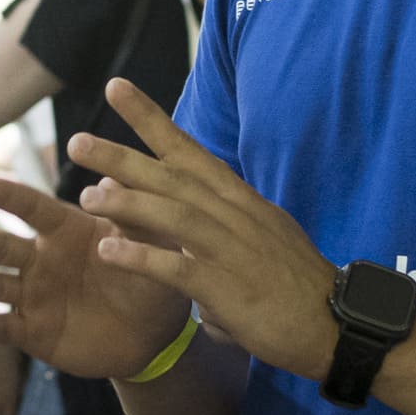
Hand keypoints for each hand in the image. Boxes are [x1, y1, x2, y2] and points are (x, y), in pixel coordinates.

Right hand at [0, 177, 188, 380]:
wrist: (153, 337)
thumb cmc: (152, 279)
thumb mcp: (152, 245)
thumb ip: (131, 216)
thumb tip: (109, 182)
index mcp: (63, 228)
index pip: (28, 206)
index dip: (1, 194)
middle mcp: (39, 257)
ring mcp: (32, 294)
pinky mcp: (32, 331)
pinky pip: (3, 328)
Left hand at [65, 80, 341, 382]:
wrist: (338, 328)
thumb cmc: (294, 285)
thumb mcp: (258, 240)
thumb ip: (218, 228)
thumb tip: (185, 234)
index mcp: (240, 200)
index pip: (190, 150)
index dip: (151, 119)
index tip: (115, 86)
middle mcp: (235, 216)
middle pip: (173, 177)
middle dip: (123, 156)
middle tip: (77, 140)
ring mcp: (233, 251)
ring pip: (175, 216)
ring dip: (127, 204)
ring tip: (86, 196)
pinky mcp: (230, 290)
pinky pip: (180, 270)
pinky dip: (143, 259)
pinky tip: (108, 252)